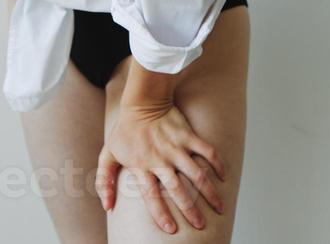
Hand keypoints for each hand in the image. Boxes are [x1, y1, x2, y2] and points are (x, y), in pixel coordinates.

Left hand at [96, 100, 226, 233]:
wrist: (143, 101)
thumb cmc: (125, 130)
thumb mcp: (108, 155)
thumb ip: (104, 180)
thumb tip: (107, 207)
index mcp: (142, 166)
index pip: (151, 196)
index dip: (161, 214)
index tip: (171, 229)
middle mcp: (161, 160)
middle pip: (178, 190)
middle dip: (191, 210)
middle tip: (201, 225)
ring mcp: (177, 148)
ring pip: (197, 175)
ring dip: (210, 193)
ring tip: (219, 208)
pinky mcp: (189, 136)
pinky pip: (207, 152)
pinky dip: (217, 164)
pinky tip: (224, 177)